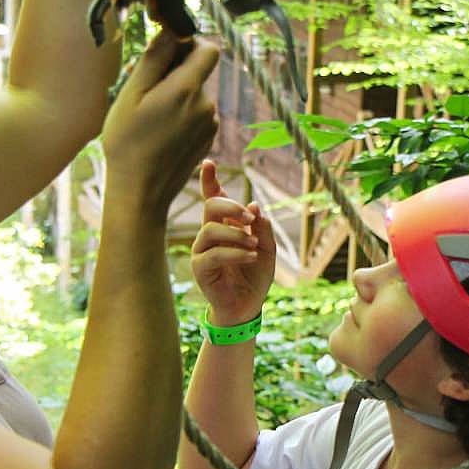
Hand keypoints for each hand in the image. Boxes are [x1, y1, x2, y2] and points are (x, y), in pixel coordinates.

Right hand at [100, 30, 219, 217]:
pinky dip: (181, 115)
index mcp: (187, 89)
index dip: (189, 45)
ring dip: (176, 96)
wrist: (140, 192)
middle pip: (198, 72)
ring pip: (196, 94)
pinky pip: (197, 114)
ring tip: (148, 116)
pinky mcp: (207, 139)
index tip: (166, 55)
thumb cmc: (127, 143)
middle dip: (174, 73)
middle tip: (144, 91)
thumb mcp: (130, 95)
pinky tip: (159, 132)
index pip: (208, 48)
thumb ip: (154, 59)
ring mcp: (210, 124)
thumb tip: (172, 31)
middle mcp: (206, 105)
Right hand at [191, 160, 274, 325]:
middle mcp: (210, 233)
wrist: (247, 306)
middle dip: (231, 206)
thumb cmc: (255, 276)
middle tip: (250, 218)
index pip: (214, 197)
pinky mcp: (200, 267)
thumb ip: (262, 228)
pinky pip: (213, 253)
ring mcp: (202, 249)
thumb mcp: (267, 249)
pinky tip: (250, 256)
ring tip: (253, 245)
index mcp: (226, 224)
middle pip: (211, 205)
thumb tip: (254, 206)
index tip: (209, 162)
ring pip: (211, 229)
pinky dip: (235, 252)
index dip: (209, 179)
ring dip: (236, 234)